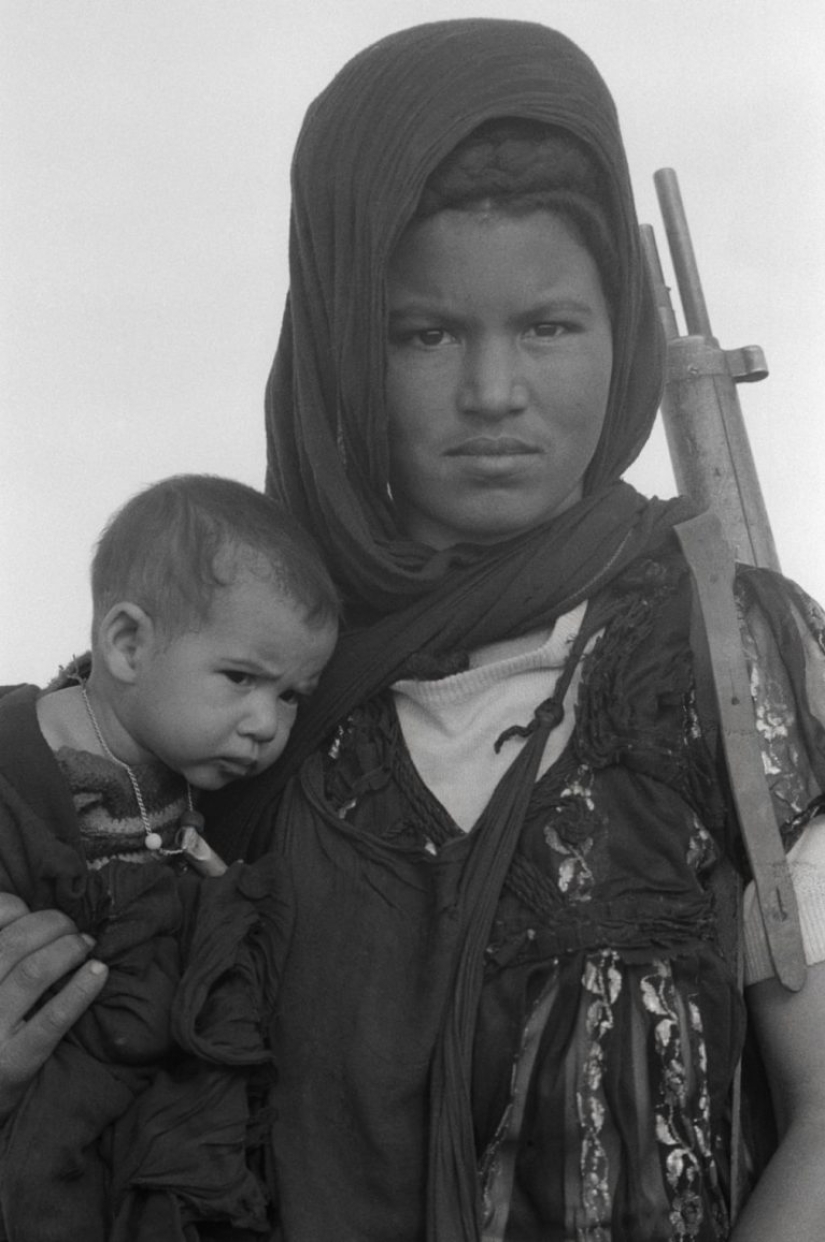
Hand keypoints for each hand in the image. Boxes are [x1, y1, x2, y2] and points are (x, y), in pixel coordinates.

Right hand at [0, 893, 107, 1121]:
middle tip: (73, 929)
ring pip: (33, 972)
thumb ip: (2, 956)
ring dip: (68, 949)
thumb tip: (27, 912)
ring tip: (86, 945)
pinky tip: (98, 972)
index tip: (36, 914)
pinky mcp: (13, 1062)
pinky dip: (80, 990)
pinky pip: (52, 1019)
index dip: (15, 908)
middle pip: (15, 942)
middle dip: (53, 925)